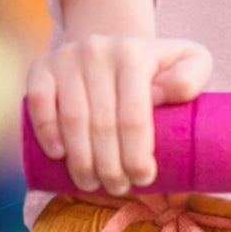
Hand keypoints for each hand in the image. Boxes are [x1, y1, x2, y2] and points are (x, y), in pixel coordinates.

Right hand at [24, 35, 213, 195]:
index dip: (137, 154)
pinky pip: (38, 102)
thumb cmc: (156, 65)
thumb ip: (192, 75)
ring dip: (80, 160)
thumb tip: (168, 94)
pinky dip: (46, 132)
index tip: (144, 179)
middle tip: (119, 188)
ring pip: (72, 119)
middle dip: (110, 166)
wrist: (113, 42)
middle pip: (103, 122)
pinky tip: (59, 157)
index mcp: (135, 53)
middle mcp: (99, 50)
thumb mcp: (190, 60)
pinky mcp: (42, 66)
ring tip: (91, 184)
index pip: (135, 114)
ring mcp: (67, 57)